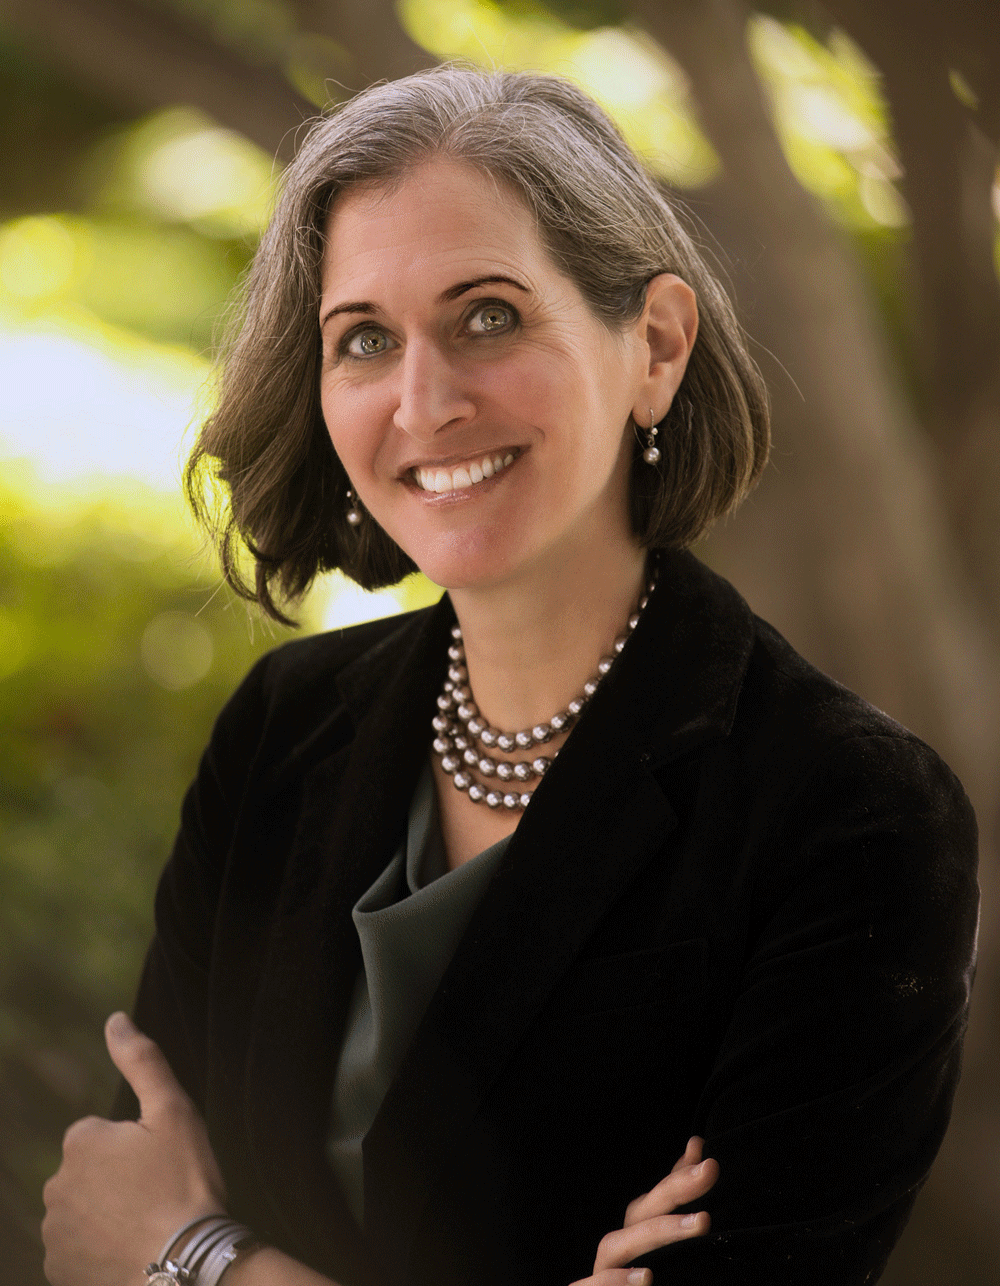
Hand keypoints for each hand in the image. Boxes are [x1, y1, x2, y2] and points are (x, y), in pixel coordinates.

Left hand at [42, 1013, 226, 1285]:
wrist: (184, 1267)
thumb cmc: (184, 1183)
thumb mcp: (175, 1111)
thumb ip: (142, 1061)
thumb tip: (116, 1019)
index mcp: (80, 1140)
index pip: (103, 1134)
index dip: (137, 1147)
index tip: (161, 1166)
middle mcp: (56, 1184)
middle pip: (91, 1172)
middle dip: (117, 1179)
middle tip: (157, 1195)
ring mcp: (54, 1231)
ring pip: (83, 1209)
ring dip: (107, 1214)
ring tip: (148, 1225)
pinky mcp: (57, 1270)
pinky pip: (77, 1248)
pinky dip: (98, 1248)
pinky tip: (132, 1250)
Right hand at [569, 1137, 718, 1285]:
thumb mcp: (672, 1264)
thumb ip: (680, 1215)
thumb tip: (697, 1149)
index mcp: (634, 1243)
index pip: (655, 1202)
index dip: (677, 1176)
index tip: (705, 1155)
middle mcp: (615, 1254)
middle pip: (640, 1214)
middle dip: (676, 1190)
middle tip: (710, 1171)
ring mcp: (598, 1276)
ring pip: (616, 1244)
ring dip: (658, 1232)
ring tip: (700, 1224)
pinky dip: (614, 1282)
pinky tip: (645, 1278)